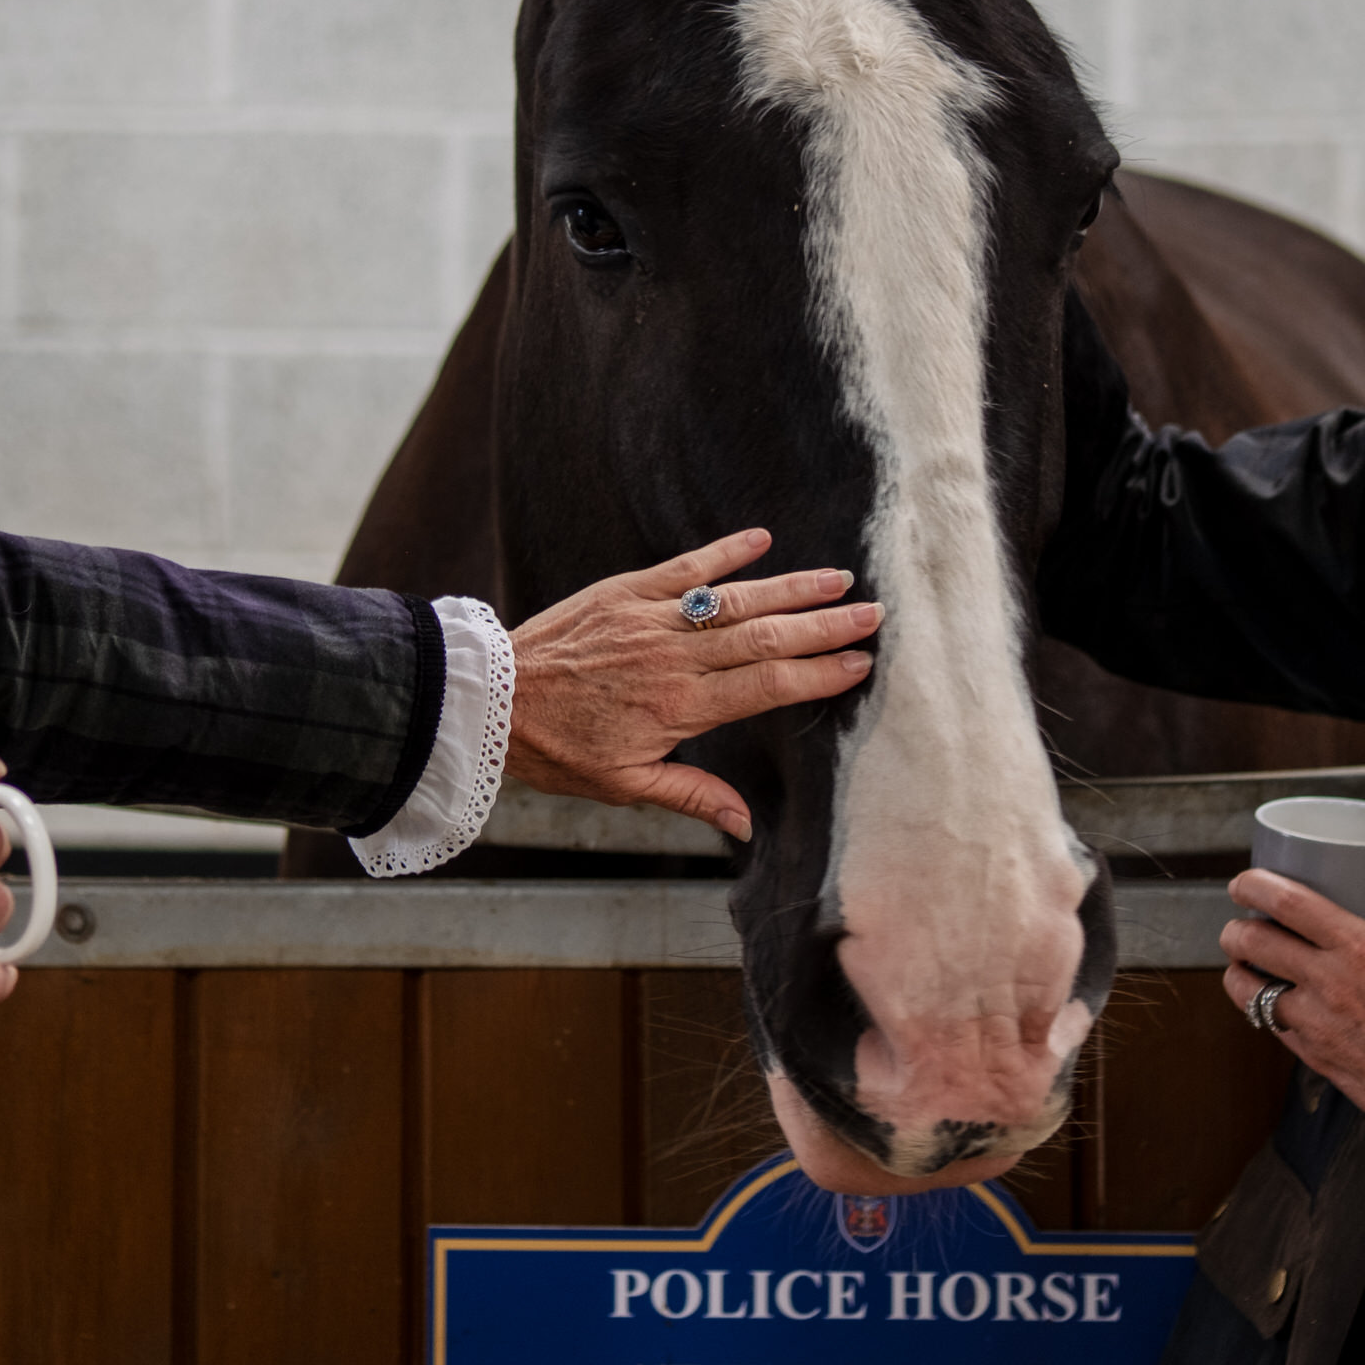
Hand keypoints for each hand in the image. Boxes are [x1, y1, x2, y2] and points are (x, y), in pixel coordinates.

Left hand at [506, 529, 880, 842]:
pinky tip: (762, 539)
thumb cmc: (557, 750)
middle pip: (764, 637)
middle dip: (823, 627)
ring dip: (790, 588)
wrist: (492, 701)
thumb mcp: (624, 785)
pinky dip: (725, 552)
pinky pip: (685, 566)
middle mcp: (673, 658)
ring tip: (837, 580)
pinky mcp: (625, 591)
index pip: (766, 686)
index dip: (817, 674)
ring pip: (734, 600)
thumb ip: (692, 795)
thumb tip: (747, 826)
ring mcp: (651, 619)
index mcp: (679, 707)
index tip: (859, 664)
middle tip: (873, 616)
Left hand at [1221, 873, 1364, 1160]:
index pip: (1289, 903)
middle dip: (1234, 930)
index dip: (1255, 886)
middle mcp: (1331, 982)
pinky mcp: (1313, 1057)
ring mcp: (1317, 1023)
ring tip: (1242, 964)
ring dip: (1238, 972)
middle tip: (1237, 926)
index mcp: (1363, 948)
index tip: (1245, 883)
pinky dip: (1261, 1008)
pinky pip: (1270, 1024)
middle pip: (1254, 942)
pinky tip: (1268, 1001)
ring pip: (1249, 988)